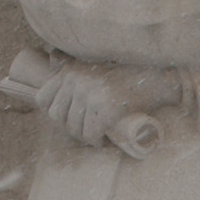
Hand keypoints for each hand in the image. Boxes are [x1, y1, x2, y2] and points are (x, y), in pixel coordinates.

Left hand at [36, 63, 180, 146]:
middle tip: (88, 128)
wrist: (156, 77)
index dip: (56, 113)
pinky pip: (90, 135)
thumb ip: (72, 65)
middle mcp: (76, 80)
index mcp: (70, 70)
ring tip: (98, 132)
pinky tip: (105, 137)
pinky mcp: (104, 108)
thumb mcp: (94, 65)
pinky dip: (97, 140)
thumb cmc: (126, 74)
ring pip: (74, 128)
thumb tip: (51, 59)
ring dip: (86, 135)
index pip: (43, 99)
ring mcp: (89, 94)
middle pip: (57, 116)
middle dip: (71, 127)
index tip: (71, 118)